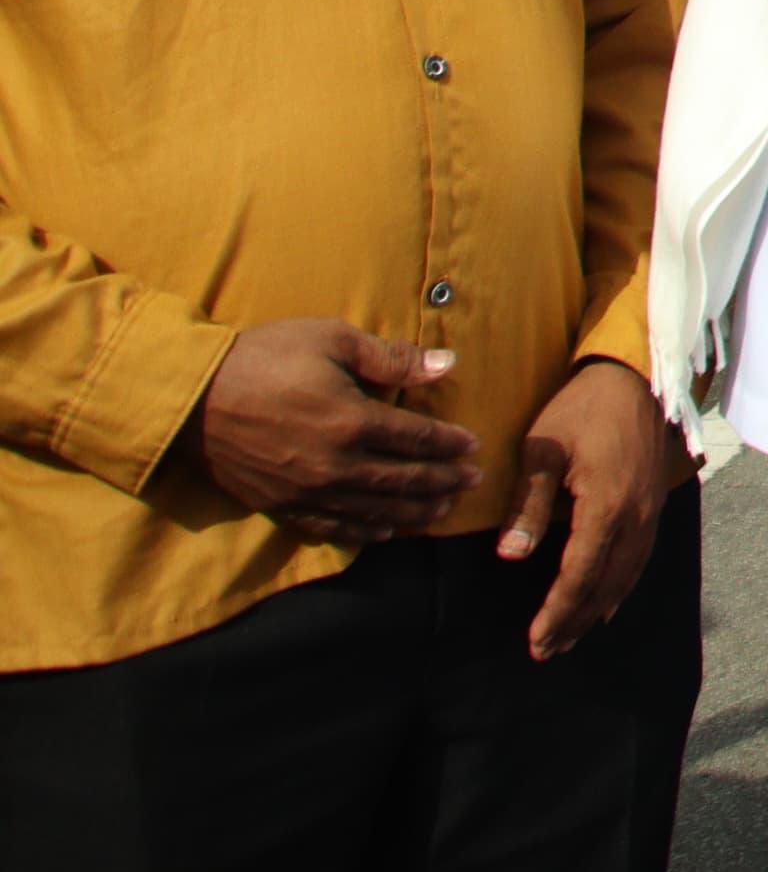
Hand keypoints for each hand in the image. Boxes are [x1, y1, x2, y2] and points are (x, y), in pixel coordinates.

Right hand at [188, 320, 481, 543]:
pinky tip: (383, 532)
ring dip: (413, 512)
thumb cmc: (263, 357)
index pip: (417, 440)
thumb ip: (391, 358)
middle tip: (472, 483)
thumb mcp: (330, 339)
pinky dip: (363, 532)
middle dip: (443, 482)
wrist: (189, 397)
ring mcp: (306, 491)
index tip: (473, 446)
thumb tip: (447, 365)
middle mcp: (335, 465)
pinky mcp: (279, 506)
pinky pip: (331, 528)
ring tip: (442, 511)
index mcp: (352, 422)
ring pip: (374, 511)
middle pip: (403, 481)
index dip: (449, 445)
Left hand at [500, 359, 685, 659]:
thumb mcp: (542, 448)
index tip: (535, 641)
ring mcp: (650, 513)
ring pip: (626, 576)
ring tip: (572, 636)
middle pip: (606, 585)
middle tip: (547, 651)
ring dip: (597, 610)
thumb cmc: (581, 408)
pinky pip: (640, 559)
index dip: (557, 611)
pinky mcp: (654, 505)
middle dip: (575, 621)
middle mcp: (636, 518)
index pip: (579, 574)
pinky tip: (608, 602)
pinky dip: (621, 587)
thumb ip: (527, 504)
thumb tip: (510, 555)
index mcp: (607, 507)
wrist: (635, 376)